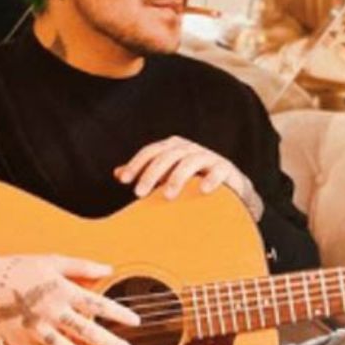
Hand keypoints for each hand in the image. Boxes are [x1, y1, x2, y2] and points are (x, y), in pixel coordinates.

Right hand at [0, 254, 139, 344]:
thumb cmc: (18, 269)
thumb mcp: (51, 261)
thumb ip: (81, 266)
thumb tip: (108, 268)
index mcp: (61, 290)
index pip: (97, 305)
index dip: (119, 314)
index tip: (135, 321)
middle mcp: (51, 311)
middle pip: (87, 332)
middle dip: (109, 343)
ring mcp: (36, 329)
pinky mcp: (22, 342)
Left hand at [115, 136, 263, 220]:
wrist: (227, 187)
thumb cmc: (191, 180)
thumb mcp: (165, 175)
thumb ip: (145, 173)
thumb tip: (117, 173)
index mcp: (173, 147)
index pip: (151, 151)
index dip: (136, 164)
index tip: (124, 181)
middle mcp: (189, 148)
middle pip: (167, 156)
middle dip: (151, 174)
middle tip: (140, 194)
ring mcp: (208, 157)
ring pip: (190, 162)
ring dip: (177, 178)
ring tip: (166, 196)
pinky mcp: (225, 168)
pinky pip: (218, 171)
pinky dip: (211, 179)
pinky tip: (203, 191)